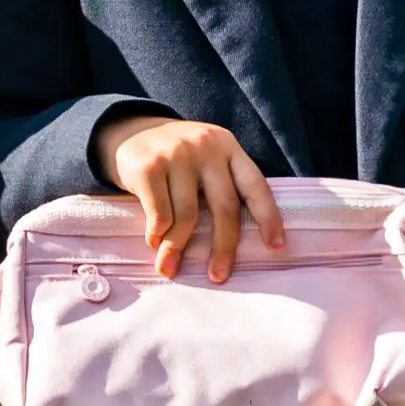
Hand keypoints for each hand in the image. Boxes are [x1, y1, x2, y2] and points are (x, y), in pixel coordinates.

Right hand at [91, 110, 281, 282]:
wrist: (128, 130)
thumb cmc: (176, 157)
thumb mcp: (205, 158)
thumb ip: (222, 184)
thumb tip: (233, 243)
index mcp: (228, 147)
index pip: (256, 185)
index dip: (269, 218)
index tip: (276, 247)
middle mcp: (206, 147)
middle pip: (225, 206)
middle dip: (224, 247)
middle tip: (218, 275)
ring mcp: (176, 154)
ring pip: (187, 216)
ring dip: (178, 247)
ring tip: (170, 266)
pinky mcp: (148, 167)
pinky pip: (159, 214)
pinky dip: (157, 235)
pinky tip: (153, 242)